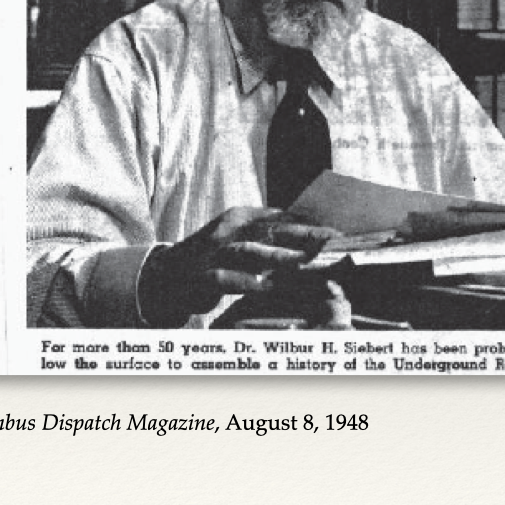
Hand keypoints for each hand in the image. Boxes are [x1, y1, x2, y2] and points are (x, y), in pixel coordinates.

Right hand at [138, 207, 338, 326]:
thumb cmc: (214, 258)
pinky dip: (247, 282)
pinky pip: (225, 279)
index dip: (310, 224)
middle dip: (303, 236)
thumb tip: (314, 235)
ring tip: (305, 262)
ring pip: (249, 251)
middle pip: (270, 230)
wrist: (165, 276)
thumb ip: (271, 236)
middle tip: (331, 243)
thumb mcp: (241, 238)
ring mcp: (213, 253)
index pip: (280, 217)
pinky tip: (266, 287)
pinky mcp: (201, 277)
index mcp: (241, 218)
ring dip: (279, 257)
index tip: (338, 232)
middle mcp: (228, 231)